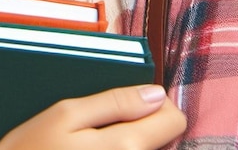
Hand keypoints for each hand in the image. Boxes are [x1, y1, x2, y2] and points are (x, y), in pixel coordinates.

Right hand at [0, 85, 186, 149]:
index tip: (128, 98)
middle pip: (162, 139)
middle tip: (100, 122)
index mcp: (126, 147)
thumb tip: (155, 93)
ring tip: (89, 142)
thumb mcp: (65, 114)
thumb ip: (114, 102)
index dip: (153, 103)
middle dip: (139, 123)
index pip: (172, 120)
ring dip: (126, 140)